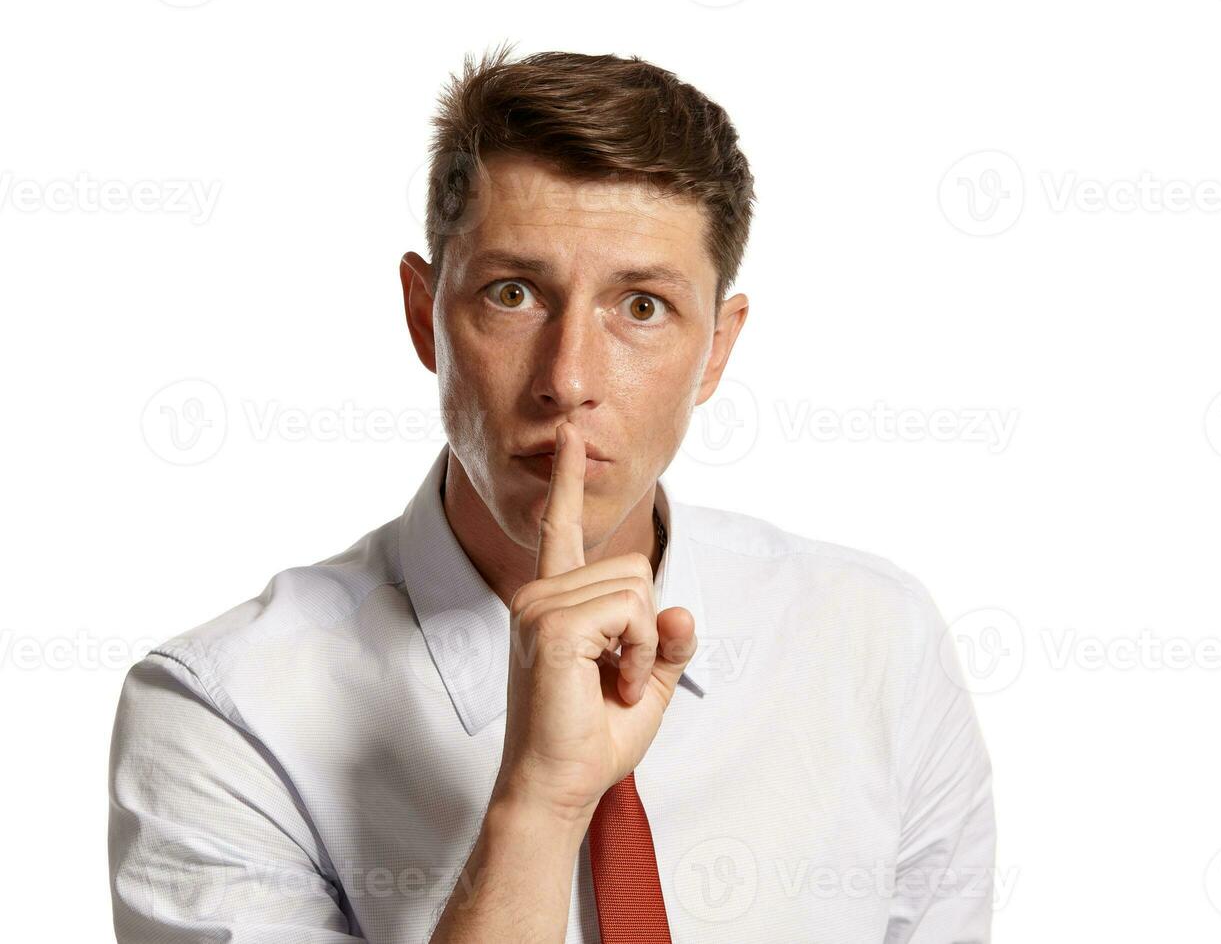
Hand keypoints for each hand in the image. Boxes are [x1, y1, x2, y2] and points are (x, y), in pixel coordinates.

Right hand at [493, 421, 696, 822]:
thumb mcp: (646, 683)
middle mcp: (538, 596)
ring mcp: (538, 607)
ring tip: (614, 685)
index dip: (566, 483)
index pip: (559, 531)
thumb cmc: (590, 739)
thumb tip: (682, 610)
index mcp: (552, 603)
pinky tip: (614, 685)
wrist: (559, 784)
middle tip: (622, 679)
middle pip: (633, 568)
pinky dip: (638, 652)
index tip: (570, 437)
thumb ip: (667, 643)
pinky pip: (631, 612)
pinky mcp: (551, 625)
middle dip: (647, 628)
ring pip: (636, 588)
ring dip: (644, 645)